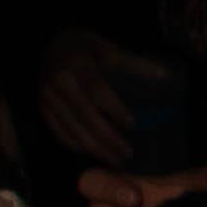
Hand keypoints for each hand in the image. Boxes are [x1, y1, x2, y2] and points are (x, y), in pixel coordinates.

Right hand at [36, 26, 173, 168]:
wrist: (49, 46)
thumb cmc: (85, 48)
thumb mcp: (107, 48)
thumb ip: (132, 63)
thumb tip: (165, 75)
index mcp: (77, 65)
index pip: (97, 90)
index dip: (115, 109)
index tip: (133, 125)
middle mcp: (59, 83)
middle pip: (84, 115)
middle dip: (107, 137)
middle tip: (128, 153)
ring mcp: (47, 98)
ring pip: (71, 128)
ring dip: (94, 148)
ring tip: (115, 160)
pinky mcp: (42, 108)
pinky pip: (58, 132)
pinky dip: (76, 145)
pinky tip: (93, 153)